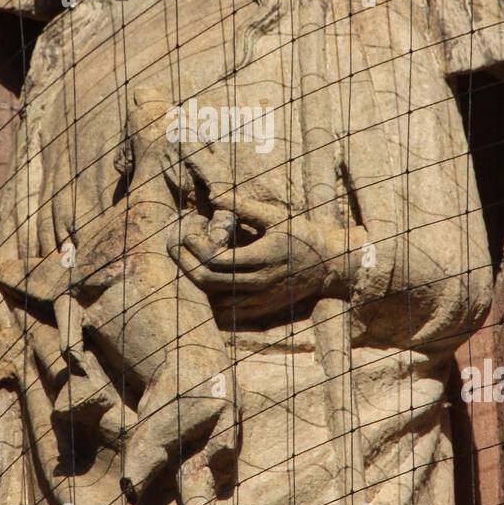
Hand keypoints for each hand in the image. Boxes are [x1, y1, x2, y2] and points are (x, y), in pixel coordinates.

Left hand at [169, 212, 345, 319]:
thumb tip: (213, 194)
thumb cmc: (301, 234)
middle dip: (185, 263)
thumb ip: (243, 206)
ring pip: (214, 299)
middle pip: (208, 281)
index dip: (195, 247)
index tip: (186, 231)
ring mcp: (259, 300)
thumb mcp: (275, 216)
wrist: (329, 265)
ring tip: (188, 259)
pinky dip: (212, 295)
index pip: (216, 260)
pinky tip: (206, 276)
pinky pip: (227, 310)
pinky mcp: (261, 309)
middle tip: (174, 246)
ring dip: (197, 280)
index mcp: (261, 258)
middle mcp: (258, 283)